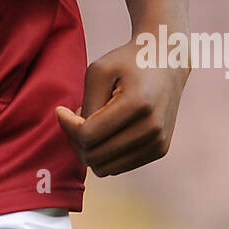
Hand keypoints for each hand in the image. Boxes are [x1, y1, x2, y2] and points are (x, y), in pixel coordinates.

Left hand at [55, 35, 189, 176]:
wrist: (167, 60)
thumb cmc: (129, 62)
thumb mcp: (100, 70)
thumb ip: (88, 104)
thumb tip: (79, 135)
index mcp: (137, 106)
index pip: (88, 135)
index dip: (68, 126)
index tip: (61, 110)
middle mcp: (152, 130)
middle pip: (95, 157)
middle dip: (76, 141)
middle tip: (76, 117)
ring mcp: (158, 143)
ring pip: (106, 168)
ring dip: (91, 149)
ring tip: (93, 122)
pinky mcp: (159, 150)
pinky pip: (119, 166)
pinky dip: (106, 152)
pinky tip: (108, 129)